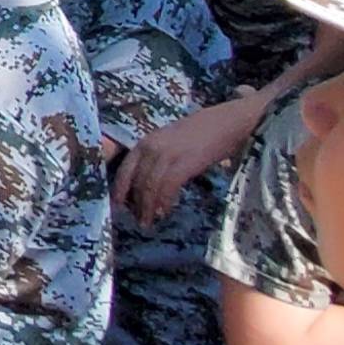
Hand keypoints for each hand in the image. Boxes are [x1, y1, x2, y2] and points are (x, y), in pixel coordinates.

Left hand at [121, 94, 264, 226]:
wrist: (226, 122)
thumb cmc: (200, 133)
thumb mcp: (170, 142)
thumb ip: (158, 158)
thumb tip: (148, 185)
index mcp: (146, 141)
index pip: (125, 168)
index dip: (119, 189)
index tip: (117, 206)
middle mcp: (151, 146)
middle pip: (136, 181)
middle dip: (134, 204)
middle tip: (138, 221)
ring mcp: (167, 154)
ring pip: (149, 187)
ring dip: (147, 208)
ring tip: (149, 222)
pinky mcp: (183, 163)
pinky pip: (167, 187)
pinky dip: (164, 202)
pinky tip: (165, 211)